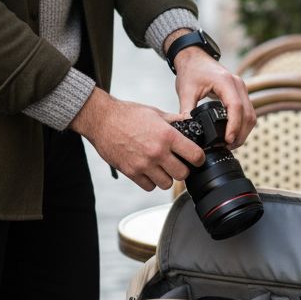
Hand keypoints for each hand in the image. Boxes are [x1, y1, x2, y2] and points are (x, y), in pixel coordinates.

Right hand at [70, 88, 205, 191]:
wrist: (101, 120)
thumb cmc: (126, 115)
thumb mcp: (155, 113)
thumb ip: (174, 120)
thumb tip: (189, 121)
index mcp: (166, 135)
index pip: (194, 155)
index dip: (198, 158)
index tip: (196, 158)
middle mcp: (157, 152)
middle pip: (182, 174)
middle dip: (182, 170)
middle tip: (178, 164)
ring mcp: (144, 164)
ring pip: (166, 183)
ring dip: (166, 177)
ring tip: (162, 168)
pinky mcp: (131, 172)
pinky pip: (149, 186)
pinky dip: (151, 181)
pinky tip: (148, 171)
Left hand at [170, 46, 254, 146]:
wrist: (194, 57)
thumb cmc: (191, 70)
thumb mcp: (185, 90)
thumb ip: (186, 110)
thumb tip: (188, 129)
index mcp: (225, 81)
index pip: (236, 107)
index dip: (234, 126)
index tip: (228, 140)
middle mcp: (238, 84)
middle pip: (248, 114)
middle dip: (241, 133)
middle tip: (228, 147)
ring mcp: (242, 89)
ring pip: (251, 114)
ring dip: (244, 131)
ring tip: (231, 144)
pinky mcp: (240, 93)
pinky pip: (248, 111)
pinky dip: (243, 124)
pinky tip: (233, 134)